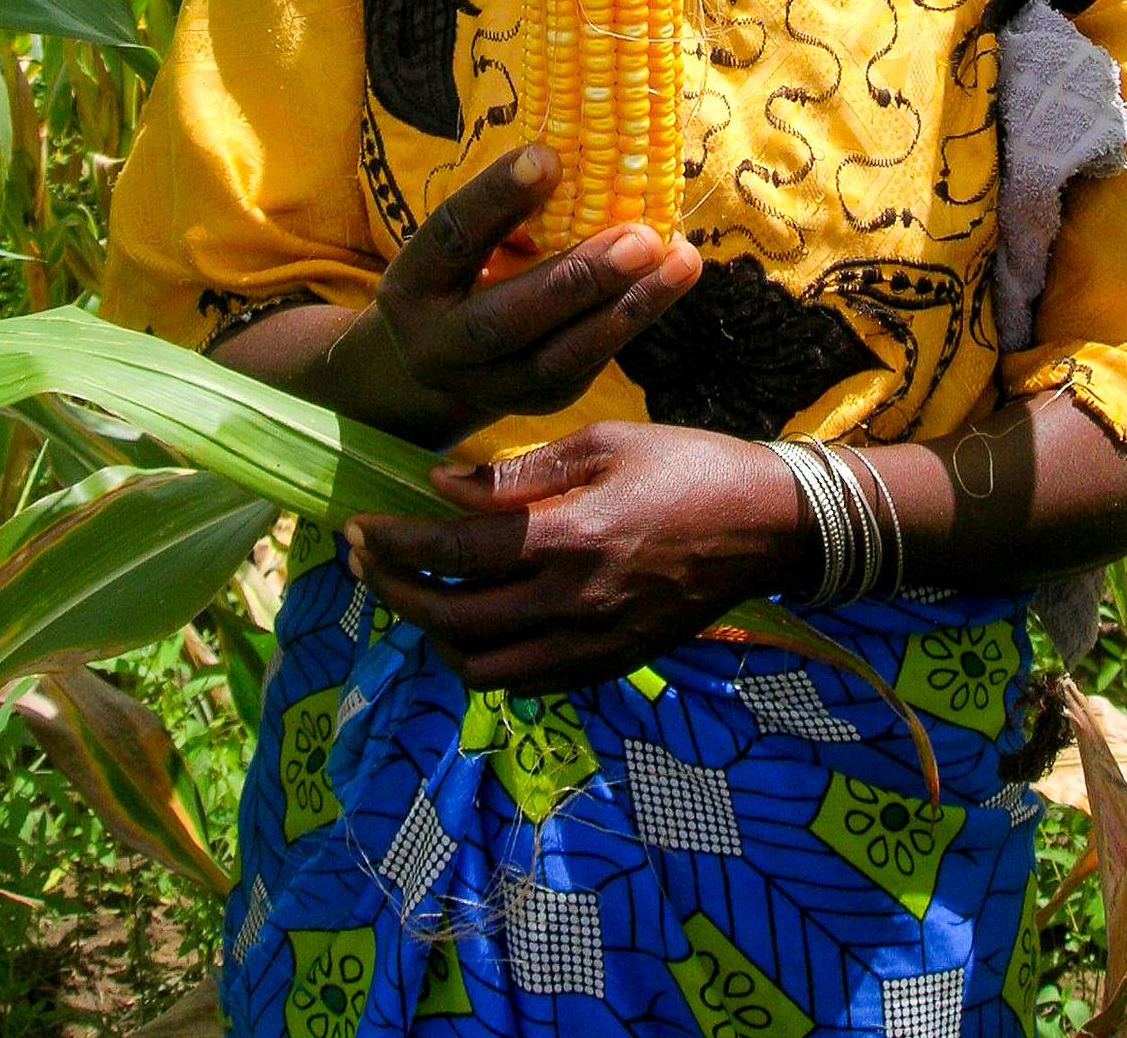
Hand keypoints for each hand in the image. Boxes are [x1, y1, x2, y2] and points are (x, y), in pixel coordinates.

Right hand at [341, 145, 701, 441]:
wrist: (442, 361)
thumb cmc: (466, 268)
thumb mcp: (468, 238)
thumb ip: (510, 210)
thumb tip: (586, 148)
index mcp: (412, 285)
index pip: (451, 238)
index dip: (495, 199)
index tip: (548, 157)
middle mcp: (438, 346)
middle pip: (504, 320)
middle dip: (577, 280)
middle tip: (642, 238)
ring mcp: (487, 386)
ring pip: (559, 358)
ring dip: (628, 308)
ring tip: (681, 261)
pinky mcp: (538, 404)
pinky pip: (588, 366)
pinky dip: (633, 320)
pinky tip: (671, 281)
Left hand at [344, 420, 808, 692]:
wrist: (769, 525)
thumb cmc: (688, 465)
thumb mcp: (604, 443)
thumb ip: (518, 474)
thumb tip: (441, 486)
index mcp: (568, 540)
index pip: (451, 555)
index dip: (392, 544)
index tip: (356, 526)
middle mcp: (572, 606)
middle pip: (450, 619)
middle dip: (392, 590)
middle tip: (362, 560)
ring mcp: (592, 646)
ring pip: (479, 667)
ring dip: (433, 633)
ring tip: (415, 591)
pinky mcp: (609, 666)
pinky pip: (525, 682)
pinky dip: (485, 658)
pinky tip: (477, 620)